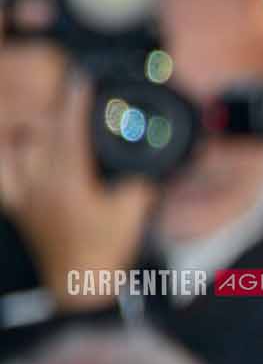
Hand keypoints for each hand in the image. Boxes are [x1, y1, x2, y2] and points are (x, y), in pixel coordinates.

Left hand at [0, 76, 157, 304]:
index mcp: (69, 182)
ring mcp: (27, 195)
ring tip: (48, 118)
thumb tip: (148, 166)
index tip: (81, 79)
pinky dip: (8, 155)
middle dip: (56, 111)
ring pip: (17, 148)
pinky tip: (16, 144)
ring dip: (32, 128)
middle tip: (72, 98)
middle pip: (40, 133)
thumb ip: (139, 183)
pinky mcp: (20, 207)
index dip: (76, 101)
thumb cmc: (104, 252)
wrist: (79, 284)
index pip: (69, 130)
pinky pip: (5, 174)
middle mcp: (41, 184)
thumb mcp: (134, 212)